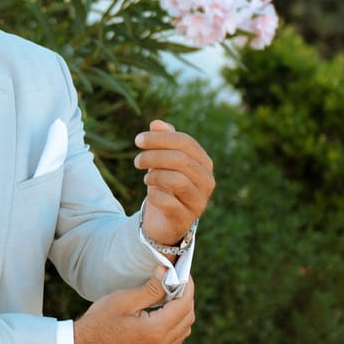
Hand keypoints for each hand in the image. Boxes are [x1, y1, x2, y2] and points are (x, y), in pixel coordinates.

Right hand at [73, 270, 194, 343]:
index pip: (184, 305)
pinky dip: (176, 325)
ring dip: (182, 311)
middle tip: (176, 280)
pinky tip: (163, 313)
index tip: (183, 272)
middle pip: (188, 318)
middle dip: (186, 297)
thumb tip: (166, 273)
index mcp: (155, 330)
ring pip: (184, 330)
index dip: (187, 286)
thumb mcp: (124, 300)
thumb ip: (150, 288)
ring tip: (169, 294)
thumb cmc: (99, 321)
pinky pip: (175, 340)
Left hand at [134, 120, 213, 244]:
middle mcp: (207, 181)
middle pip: (181, 159)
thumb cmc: (166, 184)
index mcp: (204, 163)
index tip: (138, 140)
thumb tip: (156, 123)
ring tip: (146, 178)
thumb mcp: (163, 159)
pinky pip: (168, 203)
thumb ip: (163, 141)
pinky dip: (155, 195)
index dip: (160, 138)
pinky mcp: (185, 219)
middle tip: (136, 161)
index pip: (185, 142)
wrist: (165, 219)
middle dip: (153, 156)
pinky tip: (151, 193)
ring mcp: (198, 202)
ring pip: (177, 180)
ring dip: (155, 175)